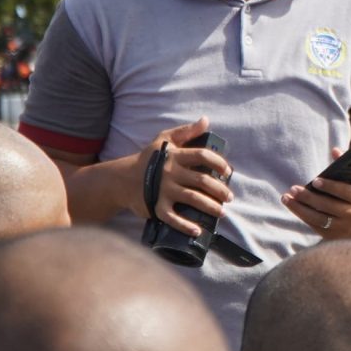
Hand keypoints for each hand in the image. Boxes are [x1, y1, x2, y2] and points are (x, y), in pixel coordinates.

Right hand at [142, 117, 231, 236]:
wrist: (121, 179)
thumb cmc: (148, 159)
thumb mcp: (164, 140)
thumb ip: (186, 131)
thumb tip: (206, 120)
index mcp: (175, 156)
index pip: (202, 156)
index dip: (219, 163)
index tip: (228, 172)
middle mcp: (170, 173)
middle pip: (202, 181)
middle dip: (220, 190)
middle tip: (230, 198)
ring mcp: (163, 191)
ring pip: (192, 199)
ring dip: (211, 207)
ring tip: (222, 212)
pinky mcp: (155, 207)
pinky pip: (172, 218)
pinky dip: (185, 226)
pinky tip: (197, 230)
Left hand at [285, 170, 350, 239]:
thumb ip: (345, 165)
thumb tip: (335, 150)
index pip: (346, 192)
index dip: (331, 187)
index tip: (315, 181)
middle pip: (328, 206)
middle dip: (309, 197)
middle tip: (294, 188)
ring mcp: (342, 227)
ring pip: (318, 218)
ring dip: (300, 208)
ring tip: (287, 197)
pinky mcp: (331, 236)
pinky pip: (313, 225)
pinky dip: (301, 214)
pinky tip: (291, 204)